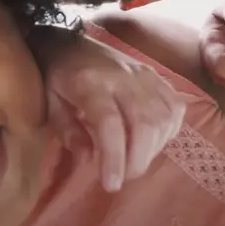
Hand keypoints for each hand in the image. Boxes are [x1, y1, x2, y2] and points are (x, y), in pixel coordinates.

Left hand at [45, 35, 185, 191]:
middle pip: (144, 123)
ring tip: (133, 162)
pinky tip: (151, 142)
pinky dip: (168, 131)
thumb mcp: (49, 103)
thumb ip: (68, 131)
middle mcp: (122, 77)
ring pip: (164, 117)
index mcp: (90, 82)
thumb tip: (89, 160)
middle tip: (122, 177)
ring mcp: (144, 75)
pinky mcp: (156, 76)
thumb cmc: (56, 77)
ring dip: (153, 149)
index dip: (114, 157)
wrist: (67, 40)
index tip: (111, 184)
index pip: (109, 122)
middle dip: (137, 160)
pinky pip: (174, 108)